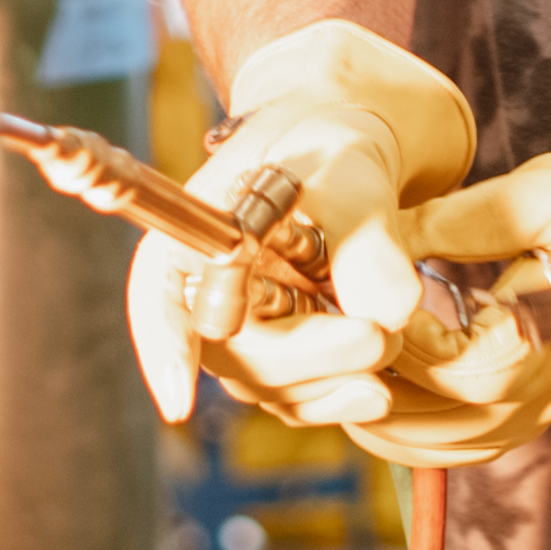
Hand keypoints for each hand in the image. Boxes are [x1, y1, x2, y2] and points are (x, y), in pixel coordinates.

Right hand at [123, 22, 471, 422]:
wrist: (355, 161)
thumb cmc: (332, 146)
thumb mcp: (349, 173)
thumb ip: (365, 239)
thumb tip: (388, 314)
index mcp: (193, 234)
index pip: (157, 294)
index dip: (165, 347)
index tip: (179, 403)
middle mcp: (203, 292)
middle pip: (228, 352)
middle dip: (305, 357)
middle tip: (378, 338)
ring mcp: (240, 333)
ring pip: (269, 385)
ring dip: (333, 378)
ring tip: (393, 339)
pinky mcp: (280, 361)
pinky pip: (299, 399)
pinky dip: (340, 399)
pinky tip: (380, 391)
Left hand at [298, 98, 550, 467]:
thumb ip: (462, 221)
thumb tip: (381, 232)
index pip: (447, 361)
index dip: (384, 336)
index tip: (334, 306)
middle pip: (441, 417)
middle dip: (369, 386)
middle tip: (312, 355)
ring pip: (461, 444)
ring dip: (392, 425)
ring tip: (333, 388)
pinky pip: (488, 441)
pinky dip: (433, 437)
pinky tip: (390, 411)